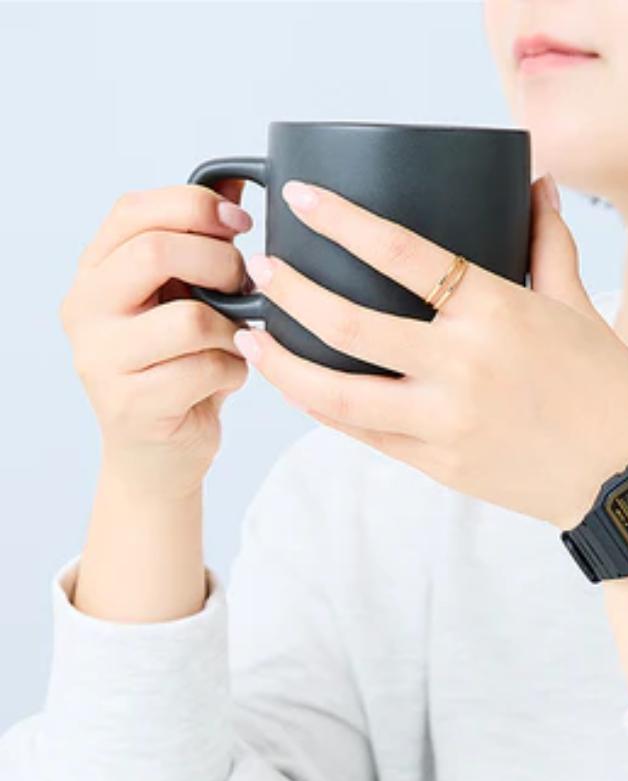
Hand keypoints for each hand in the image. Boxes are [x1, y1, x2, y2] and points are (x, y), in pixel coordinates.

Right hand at [59, 182, 253, 499]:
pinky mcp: (131, 404)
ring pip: (191, 318)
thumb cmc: (180, 370)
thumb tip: (240, 182)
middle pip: (156, 251)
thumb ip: (199, 245)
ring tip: (238, 342)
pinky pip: (206, 369)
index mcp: (95, 271)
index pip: (134, 210)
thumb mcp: (185, 299)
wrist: (159, 457)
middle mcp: (84, 308)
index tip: (242, 222)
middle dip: (221, 262)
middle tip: (247, 284)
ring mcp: (101, 358)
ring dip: (235, 329)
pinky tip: (229, 378)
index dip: (195, 206)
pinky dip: (236, 372)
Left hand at [233, 174, 627, 529]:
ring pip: (339, 393)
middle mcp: (462, 366)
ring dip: (285, 365)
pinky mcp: (440, 467)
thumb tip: (537, 186)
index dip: (342, 222)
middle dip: (292, 292)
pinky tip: (304, 391)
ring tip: (256, 339)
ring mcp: (445, 422)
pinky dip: (327, 411)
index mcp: (497, 313)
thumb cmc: (612, 390)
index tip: (301, 200)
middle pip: (349, 324)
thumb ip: (548, 245)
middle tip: (263, 271)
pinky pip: (366, 435)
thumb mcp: (581, 309)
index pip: (401, 254)